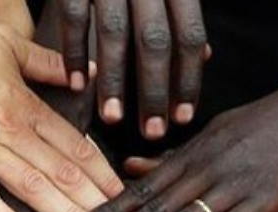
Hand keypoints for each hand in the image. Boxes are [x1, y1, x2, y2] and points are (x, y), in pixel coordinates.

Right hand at [54, 0, 209, 135]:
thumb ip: (183, 14)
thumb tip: (203, 57)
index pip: (188, 35)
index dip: (188, 79)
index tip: (184, 116)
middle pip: (154, 41)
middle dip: (154, 90)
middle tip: (152, 131)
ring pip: (113, 34)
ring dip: (113, 81)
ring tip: (113, 119)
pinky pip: (74, 18)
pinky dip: (74, 53)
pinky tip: (77, 86)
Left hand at [71, 70, 277, 211]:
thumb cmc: (260, 126)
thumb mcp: (209, 136)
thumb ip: (170, 160)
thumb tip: (129, 166)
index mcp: (188, 159)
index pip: (140, 190)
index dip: (108, 211)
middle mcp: (203, 173)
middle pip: (151, 209)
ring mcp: (232, 189)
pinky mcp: (262, 204)